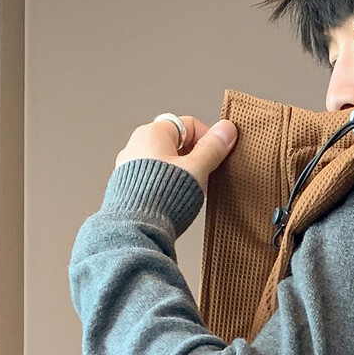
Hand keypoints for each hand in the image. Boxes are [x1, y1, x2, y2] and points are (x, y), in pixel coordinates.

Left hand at [115, 114, 238, 189]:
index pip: (190, 125)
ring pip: (165, 162)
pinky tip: (174, 201)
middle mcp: (137, 144)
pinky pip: (153, 177)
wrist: (136, 229)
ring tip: (189, 193)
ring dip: (182, 175)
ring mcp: (129, 164)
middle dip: (195, 160)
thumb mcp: (196, 169)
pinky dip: (167, 185)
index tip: (217, 157)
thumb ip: (212, 148)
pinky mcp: (126, 184)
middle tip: (204, 178)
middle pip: (177, 144)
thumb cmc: (161, 199)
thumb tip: (226, 130)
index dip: (208, 140)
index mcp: (153, 132)